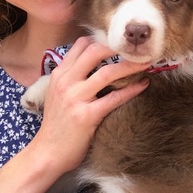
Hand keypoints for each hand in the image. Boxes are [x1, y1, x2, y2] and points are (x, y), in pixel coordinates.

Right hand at [32, 36, 149, 171]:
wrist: (47, 153)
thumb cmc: (56, 125)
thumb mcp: (56, 94)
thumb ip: (71, 78)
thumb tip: (93, 65)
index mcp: (59, 74)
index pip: (81, 45)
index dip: (102, 39)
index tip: (119, 41)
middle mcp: (66, 82)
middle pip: (95, 51)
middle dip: (118, 47)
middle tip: (136, 48)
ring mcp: (75, 98)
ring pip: (107, 72)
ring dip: (130, 66)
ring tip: (145, 63)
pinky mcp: (86, 116)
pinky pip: (114, 98)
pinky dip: (131, 90)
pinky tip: (143, 85)